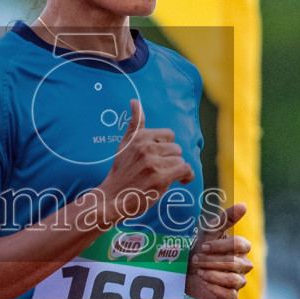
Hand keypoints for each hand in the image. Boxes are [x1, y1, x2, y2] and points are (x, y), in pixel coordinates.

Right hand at [98, 97, 193, 223]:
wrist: (113, 198)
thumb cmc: (122, 171)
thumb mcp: (125, 143)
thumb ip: (135, 123)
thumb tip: (134, 101)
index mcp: (140, 137)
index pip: (169, 135)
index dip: (165, 148)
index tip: (157, 157)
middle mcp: (146, 147)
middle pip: (176, 148)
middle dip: (170, 160)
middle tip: (157, 170)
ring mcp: (153, 163)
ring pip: (180, 160)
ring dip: (175, 170)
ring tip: (163, 178)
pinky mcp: (161, 178)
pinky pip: (186, 170)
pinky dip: (186, 177)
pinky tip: (180, 181)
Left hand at [185, 202, 251, 298]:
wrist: (186, 270)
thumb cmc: (200, 248)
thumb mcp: (210, 232)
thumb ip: (226, 218)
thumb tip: (244, 205)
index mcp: (241, 248)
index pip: (240, 245)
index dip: (221, 246)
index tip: (203, 246)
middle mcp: (244, 265)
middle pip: (235, 263)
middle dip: (212, 261)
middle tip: (197, 260)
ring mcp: (239, 281)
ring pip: (233, 280)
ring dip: (213, 275)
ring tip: (200, 271)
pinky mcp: (231, 295)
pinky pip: (230, 295)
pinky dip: (215, 289)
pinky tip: (205, 282)